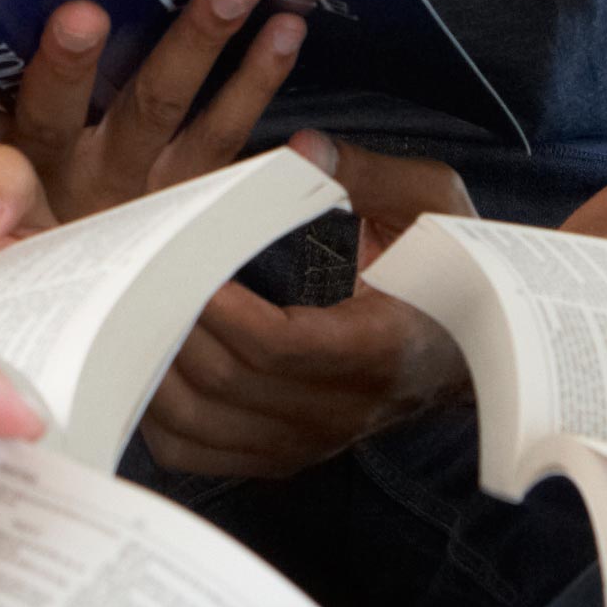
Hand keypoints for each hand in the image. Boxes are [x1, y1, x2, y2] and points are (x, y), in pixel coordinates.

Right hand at [0, 0, 304, 235]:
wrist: (36, 299)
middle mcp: (60, 176)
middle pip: (64, 113)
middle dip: (69, 64)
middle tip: (77, 13)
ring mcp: (128, 184)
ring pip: (163, 114)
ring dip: (200, 51)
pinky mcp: (181, 190)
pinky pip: (230, 149)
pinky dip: (269, 108)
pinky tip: (302, 70)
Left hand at [138, 132, 475, 477]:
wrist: (480, 354)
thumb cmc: (454, 272)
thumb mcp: (432, 204)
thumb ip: (367, 174)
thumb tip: (301, 150)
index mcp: (381, 348)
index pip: (280, 346)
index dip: (221, 309)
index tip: (181, 262)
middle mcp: (341, 410)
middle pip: (224, 384)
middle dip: (165, 326)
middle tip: (131, 275)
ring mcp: (308, 442)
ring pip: (198, 427)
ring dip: (150, 370)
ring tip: (126, 312)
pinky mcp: (284, 456)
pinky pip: (199, 453)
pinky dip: (156, 416)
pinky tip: (144, 365)